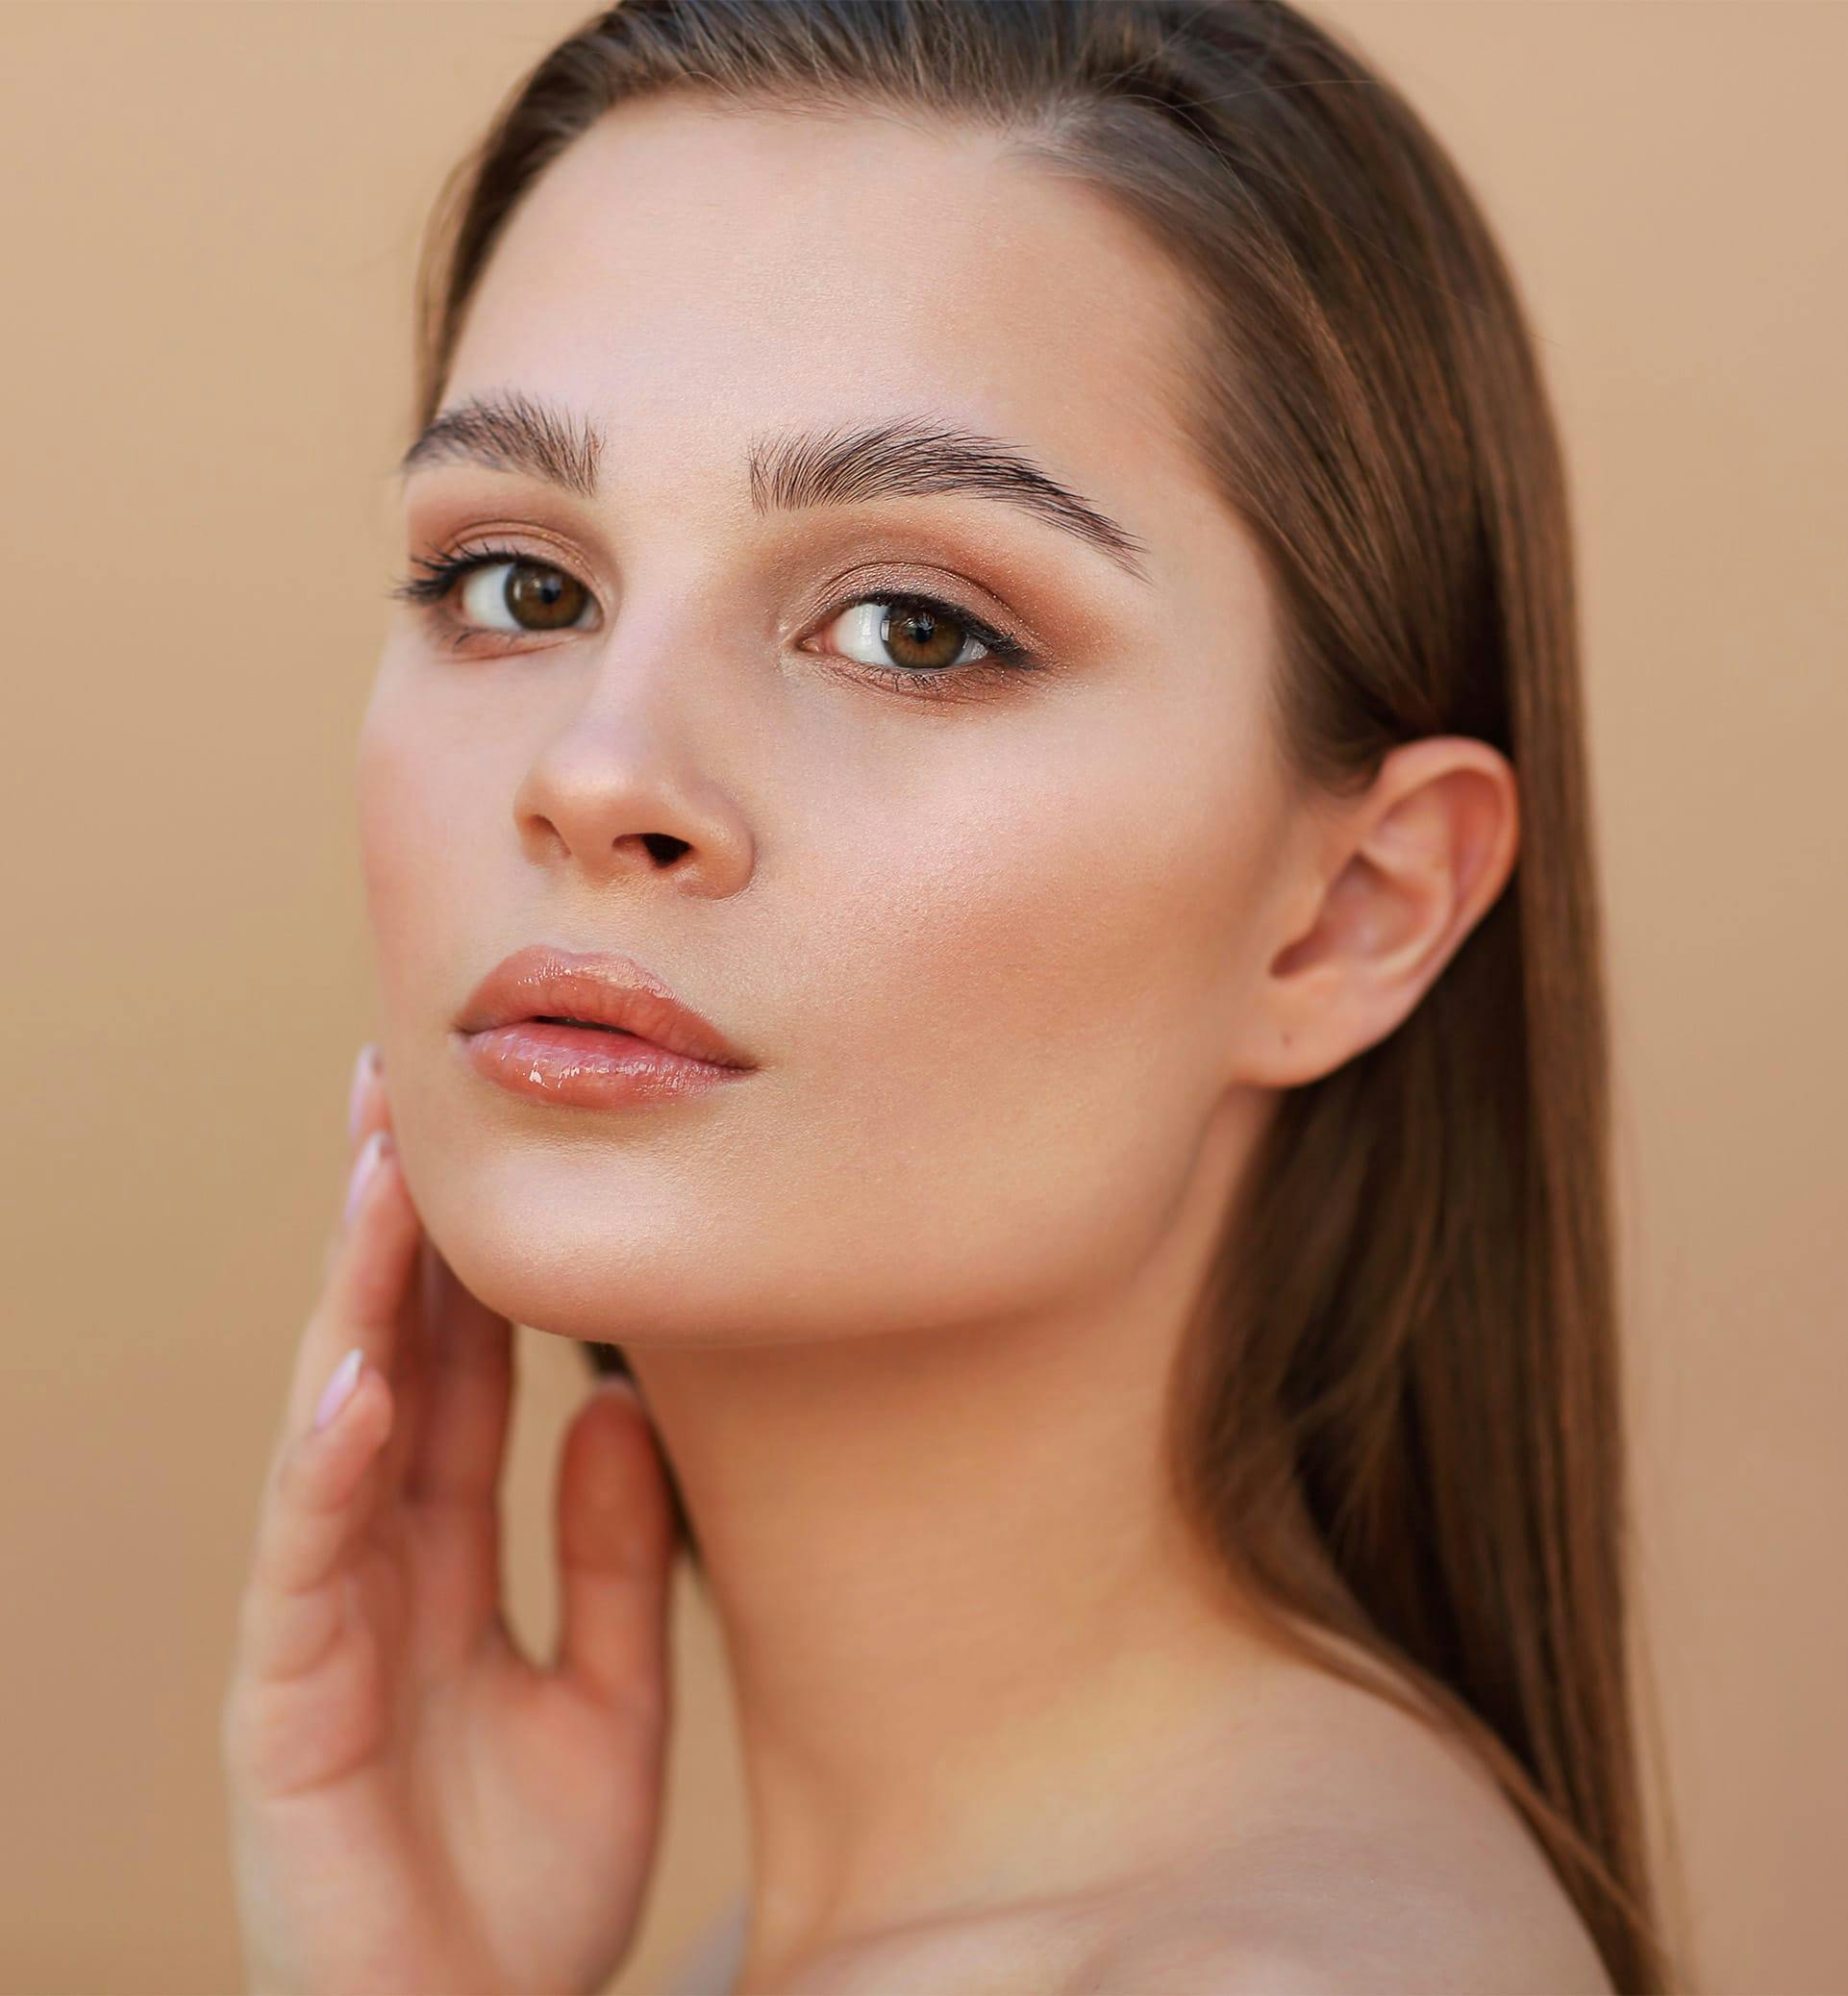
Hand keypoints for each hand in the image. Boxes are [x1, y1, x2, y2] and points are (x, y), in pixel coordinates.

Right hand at [219, 1047, 679, 1994]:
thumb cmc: (527, 1889)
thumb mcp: (609, 1701)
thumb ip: (609, 1558)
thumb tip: (617, 1408)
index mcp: (448, 1556)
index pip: (459, 1371)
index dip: (472, 1256)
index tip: (492, 1130)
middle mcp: (376, 1566)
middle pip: (387, 1363)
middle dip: (394, 1228)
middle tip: (406, 1080)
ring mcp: (321, 1626)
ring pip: (335, 1427)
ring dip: (356, 1300)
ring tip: (382, 1169)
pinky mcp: (286, 1707)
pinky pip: (311, 1564)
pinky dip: (331, 1464)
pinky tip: (360, 1375)